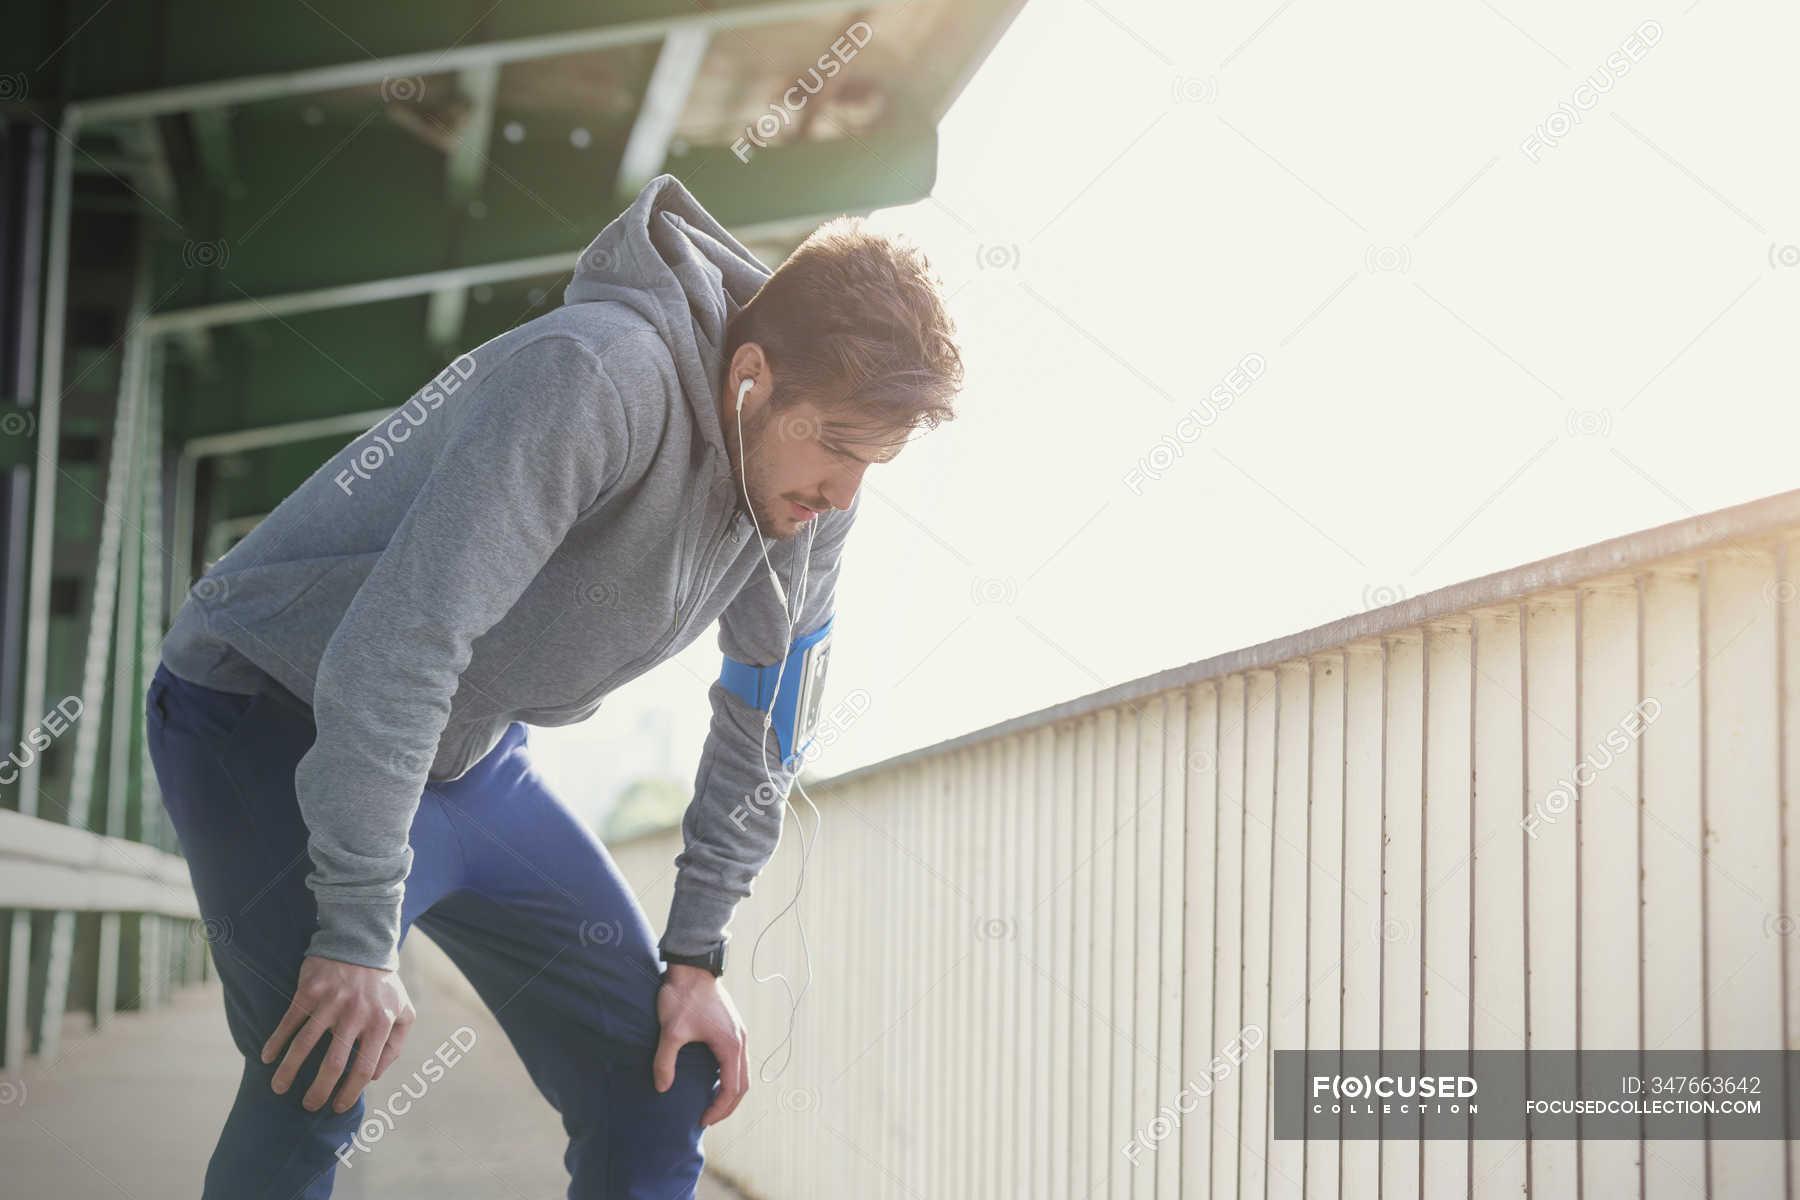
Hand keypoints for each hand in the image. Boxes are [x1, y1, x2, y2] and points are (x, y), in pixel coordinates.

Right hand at [262, 953, 415, 1114]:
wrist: (362, 943)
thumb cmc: (383, 986)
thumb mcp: (403, 1012)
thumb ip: (395, 1046)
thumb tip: (372, 1077)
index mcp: (381, 1022)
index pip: (363, 1068)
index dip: (349, 1093)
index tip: (337, 1107)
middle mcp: (356, 1014)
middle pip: (333, 1063)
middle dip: (318, 1091)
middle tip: (308, 1105)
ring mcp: (331, 1002)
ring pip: (304, 1045)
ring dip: (288, 1071)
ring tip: (278, 1089)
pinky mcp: (309, 991)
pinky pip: (289, 1021)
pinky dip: (275, 1042)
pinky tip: (267, 1058)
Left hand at [653, 963, 747, 1126]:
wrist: (692, 967)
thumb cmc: (683, 997)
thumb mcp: (670, 1031)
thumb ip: (665, 1062)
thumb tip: (661, 1087)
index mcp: (730, 1046)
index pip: (731, 1089)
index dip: (718, 1109)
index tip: (702, 1119)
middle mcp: (739, 1041)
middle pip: (743, 1085)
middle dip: (727, 1106)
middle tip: (708, 1118)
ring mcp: (738, 1034)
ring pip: (743, 1072)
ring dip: (730, 1092)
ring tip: (711, 1104)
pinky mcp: (732, 1028)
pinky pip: (737, 1061)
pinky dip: (729, 1077)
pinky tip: (711, 1079)